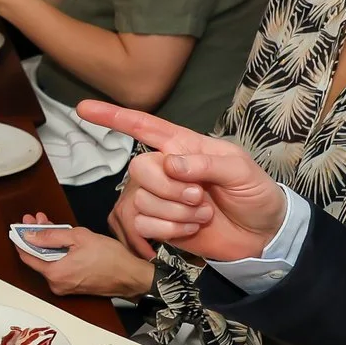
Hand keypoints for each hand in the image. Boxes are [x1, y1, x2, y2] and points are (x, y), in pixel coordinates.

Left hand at [14, 212, 155, 297]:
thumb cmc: (111, 259)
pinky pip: (59, 266)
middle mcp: (57, 284)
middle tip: (37, 220)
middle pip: (38, 257)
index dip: (22, 238)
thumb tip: (32, 234)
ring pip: (49, 260)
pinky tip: (61, 239)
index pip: (27, 256)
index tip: (21, 226)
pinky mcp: (73, 286)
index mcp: (55, 273)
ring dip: (48, 242)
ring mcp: (65, 287)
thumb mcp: (79, 237)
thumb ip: (51, 235)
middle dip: (37, 236)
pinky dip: (57, 252)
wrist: (131, 276)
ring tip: (50, 225)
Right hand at [84, 102, 288, 263]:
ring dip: (176, 212)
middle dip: (168, 187)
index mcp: (185, 146)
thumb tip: (170, 164)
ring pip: (142, 199)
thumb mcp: (241, 170)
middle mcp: (167, 168)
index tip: (84, 109)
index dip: (114, 117)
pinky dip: (171, 229)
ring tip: (203, 214)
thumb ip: (206, 162)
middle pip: (139, 168)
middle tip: (199, 197)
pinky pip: (144, 223)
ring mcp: (162, 197)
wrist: (261, 235)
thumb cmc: (255, 194)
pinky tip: (192, 228)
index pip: (144, 127)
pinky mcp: (160, 224)